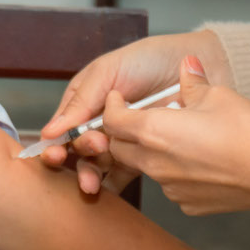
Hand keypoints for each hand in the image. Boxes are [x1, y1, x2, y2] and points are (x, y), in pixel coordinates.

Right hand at [39, 32, 231, 194]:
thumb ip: (82, 102)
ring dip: (92, 174)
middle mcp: (100, 121)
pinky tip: (107, 191)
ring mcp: (122, 139)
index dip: (57, 144)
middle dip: (82, 154)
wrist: (199, 64)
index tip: (57, 154)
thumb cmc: (150, 59)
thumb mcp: (109, 71)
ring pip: (98, 164)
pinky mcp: (144, 153)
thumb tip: (51, 132)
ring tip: (93, 183)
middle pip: (80, 149)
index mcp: (86, 100)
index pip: (63, 127)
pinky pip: (123, 173)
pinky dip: (113, 184)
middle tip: (98, 147)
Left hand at [89, 55, 249, 214]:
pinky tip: (197, 161)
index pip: (111, 121)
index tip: (120, 99)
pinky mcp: (187, 204)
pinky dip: (174, 172)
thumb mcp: (218, 95)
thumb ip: (193, 82)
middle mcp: (155, 163)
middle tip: (141, 118)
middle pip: (120, 148)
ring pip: (145, 168)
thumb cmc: (248, 131)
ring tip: (177, 138)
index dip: (111, 107)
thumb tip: (187, 65)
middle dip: (123, 133)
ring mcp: (170, 188)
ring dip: (150, 153)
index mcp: (154, 132)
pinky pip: (169, 185)